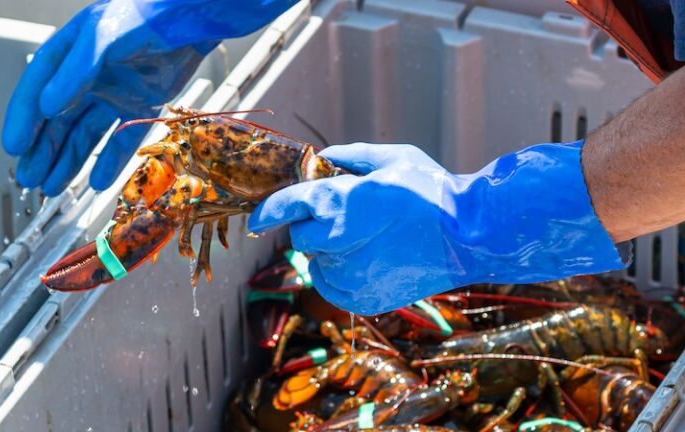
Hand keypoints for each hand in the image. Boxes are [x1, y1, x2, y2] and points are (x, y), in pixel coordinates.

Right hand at [3, 0, 295, 195]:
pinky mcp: (140, 106)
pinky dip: (109, 160)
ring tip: (52, 188)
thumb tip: (46, 107)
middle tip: (28, 179)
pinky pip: (121, 139)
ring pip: (85, 134)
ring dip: (68, 161)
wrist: (188, 20)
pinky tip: (96, 182)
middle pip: (57, 121)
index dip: (23, 121)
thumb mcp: (102, 39)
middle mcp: (85, 78)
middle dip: (43, 151)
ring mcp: (113, 94)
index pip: (36, 92)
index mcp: (67, 57)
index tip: (14, 148)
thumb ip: (75, 73)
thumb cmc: (143, 17)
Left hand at [248, 142, 625, 314]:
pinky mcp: (360, 299)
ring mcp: (348, 276)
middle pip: (301, 238)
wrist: (470, 238)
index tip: (255, 219)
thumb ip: (349, 157)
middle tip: (348, 219)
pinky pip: (331, 286)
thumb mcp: (393, 158)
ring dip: (330, 252)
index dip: (267, 211)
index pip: (287, 207)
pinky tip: (370, 260)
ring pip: (317, 264)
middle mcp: (336, 242)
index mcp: (340, 202)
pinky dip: (340, 274)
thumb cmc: (432, 192)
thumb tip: (321, 161)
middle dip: (314, 227)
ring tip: (370, 241)